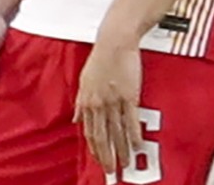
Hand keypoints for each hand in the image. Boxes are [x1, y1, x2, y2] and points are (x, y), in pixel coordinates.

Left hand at [74, 40, 142, 175]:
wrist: (113, 43)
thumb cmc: (99, 60)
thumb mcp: (83, 81)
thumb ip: (80, 103)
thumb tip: (76, 119)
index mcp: (86, 100)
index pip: (88, 131)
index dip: (94, 148)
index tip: (99, 160)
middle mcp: (98, 103)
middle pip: (101, 135)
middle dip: (107, 154)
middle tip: (112, 169)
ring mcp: (113, 100)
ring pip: (117, 131)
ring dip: (122, 149)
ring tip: (126, 163)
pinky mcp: (129, 96)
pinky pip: (131, 119)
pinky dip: (134, 134)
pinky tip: (137, 145)